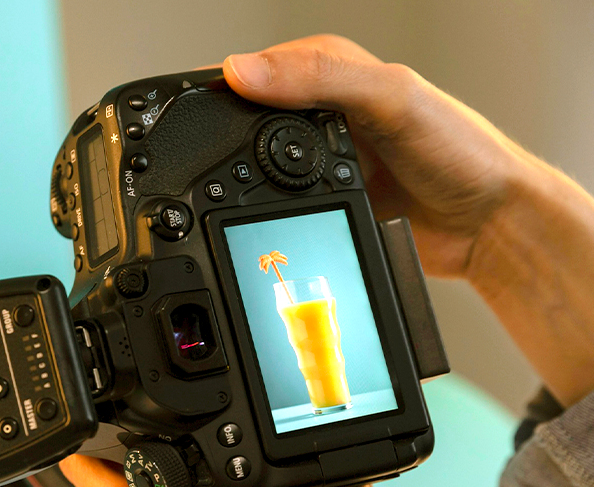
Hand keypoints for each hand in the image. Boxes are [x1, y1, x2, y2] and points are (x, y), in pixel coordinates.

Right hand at [225, 35, 527, 278]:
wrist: (487, 223)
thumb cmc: (461, 151)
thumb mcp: (390, 99)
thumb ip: (320, 79)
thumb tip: (244, 70)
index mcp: (337, 73)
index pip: (262, 68)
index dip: (228, 85)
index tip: (193, 107)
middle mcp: (326, 113)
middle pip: (250, 118)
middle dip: (225, 136)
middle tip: (204, 155)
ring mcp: (323, 160)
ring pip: (257, 165)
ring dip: (240, 177)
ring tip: (220, 186)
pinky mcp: (325, 199)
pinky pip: (277, 203)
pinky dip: (262, 208)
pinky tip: (255, 213)